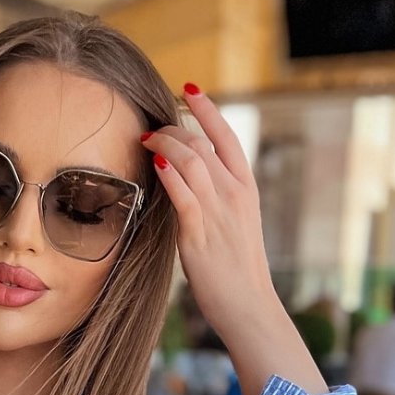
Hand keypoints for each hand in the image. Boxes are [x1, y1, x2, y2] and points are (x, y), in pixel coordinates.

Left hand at [143, 88, 274, 339]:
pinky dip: (169, 175)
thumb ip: (215, 199)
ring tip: (146, 142)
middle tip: (152, 130)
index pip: (226, 136)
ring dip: (164, 146)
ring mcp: (218, 213)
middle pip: (201, 144)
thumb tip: (187, 181)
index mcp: (246, 188)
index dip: (207, 110)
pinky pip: (183, 195)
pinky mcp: (199, 234)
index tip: (188, 90)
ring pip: (190, 162)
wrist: (248, 304)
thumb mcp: (233, 224)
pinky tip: (156, 164)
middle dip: (172, 130)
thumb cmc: (237, 270)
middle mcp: (234, 194)